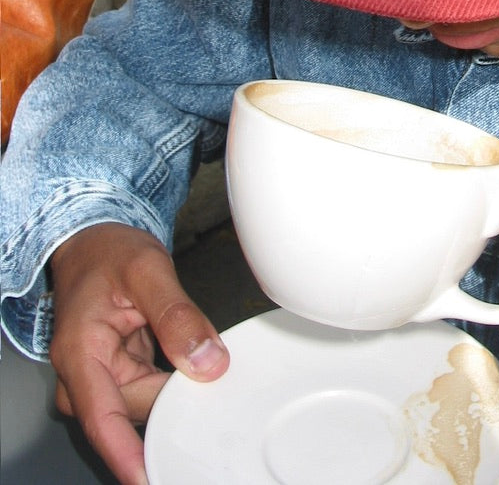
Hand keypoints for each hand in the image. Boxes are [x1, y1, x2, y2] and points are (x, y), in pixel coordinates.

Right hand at [49, 223, 229, 484]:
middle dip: (174, 400)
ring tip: (203, 361)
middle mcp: (84, 374)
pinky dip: (174, 384)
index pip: (103, 416)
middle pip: (135, 411)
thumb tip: (206, 360)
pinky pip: (151, 393)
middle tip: (213, 372)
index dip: (128, 453)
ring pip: (146, 405)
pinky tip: (193, 369)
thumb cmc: (109, 252)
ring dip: (176, 391)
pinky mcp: (118, 376)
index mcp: (80, 352)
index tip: (150, 475)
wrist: (94, 241)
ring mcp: (101, 378)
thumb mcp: (148, 270)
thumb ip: (178, 315)